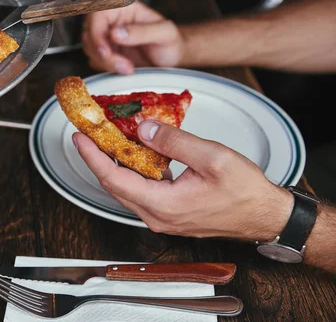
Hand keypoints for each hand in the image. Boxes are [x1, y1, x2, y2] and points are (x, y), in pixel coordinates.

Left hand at [72, 121, 293, 240]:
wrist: (266, 215)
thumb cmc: (246, 192)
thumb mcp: (212, 158)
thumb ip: (174, 142)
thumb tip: (143, 129)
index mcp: (162, 205)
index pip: (113, 178)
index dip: (92, 156)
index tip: (79, 136)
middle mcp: (157, 216)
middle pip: (114, 185)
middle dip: (97, 157)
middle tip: (88, 132)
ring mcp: (162, 217)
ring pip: (126, 188)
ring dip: (114, 163)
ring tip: (106, 138)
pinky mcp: (169, 213)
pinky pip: (141, 190)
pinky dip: (132, 170)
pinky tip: (135, 152)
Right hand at [82, 1, 184, 74]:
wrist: (170, 59)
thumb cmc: (170, 41)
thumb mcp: (164, 33)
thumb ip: (142, 31)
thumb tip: (116, 33)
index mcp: (123, 6)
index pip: (97, 13)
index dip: (96, 33)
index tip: (106, 52)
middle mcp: (110, 19)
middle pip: (89, 33)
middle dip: (104, 54)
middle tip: (125, 66)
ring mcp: (105, 36)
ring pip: (89, 49)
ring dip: (106, 63)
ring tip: (129, 68)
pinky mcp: (104, 52)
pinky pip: (95, 60)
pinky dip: (107, 68)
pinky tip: (124, 69)